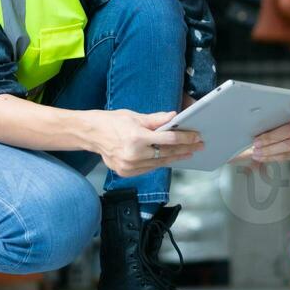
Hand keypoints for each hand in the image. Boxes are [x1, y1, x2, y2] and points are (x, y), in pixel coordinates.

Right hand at [86, 109, 202, 177]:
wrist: (90, 134)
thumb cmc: (112, 122)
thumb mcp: (135, 116)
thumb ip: (156, 119)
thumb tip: (174, 117)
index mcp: (137, 138)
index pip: (168, 139)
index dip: (185, 138)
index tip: (196, 137)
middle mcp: (134, 155)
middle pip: (167, 153)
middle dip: (185, 148)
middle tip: (198, 145)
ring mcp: (130, 166)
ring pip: (159, 163)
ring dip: (175, 157)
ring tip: (188, 152)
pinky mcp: (126, 173)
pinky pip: (149, 168)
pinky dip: (160, 162)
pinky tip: (170, 157)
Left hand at [233, 107, 289, 168]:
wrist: (260, 130)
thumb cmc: (262, 118)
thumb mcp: (261, 112)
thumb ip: (263, 111)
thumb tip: (249, 109)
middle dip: (273, 137)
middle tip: (256, 141)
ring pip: (289, 145)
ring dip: (270, 148)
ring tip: (255, 150)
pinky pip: (286, 155)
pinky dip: (271, 156)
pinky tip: (259, 156)